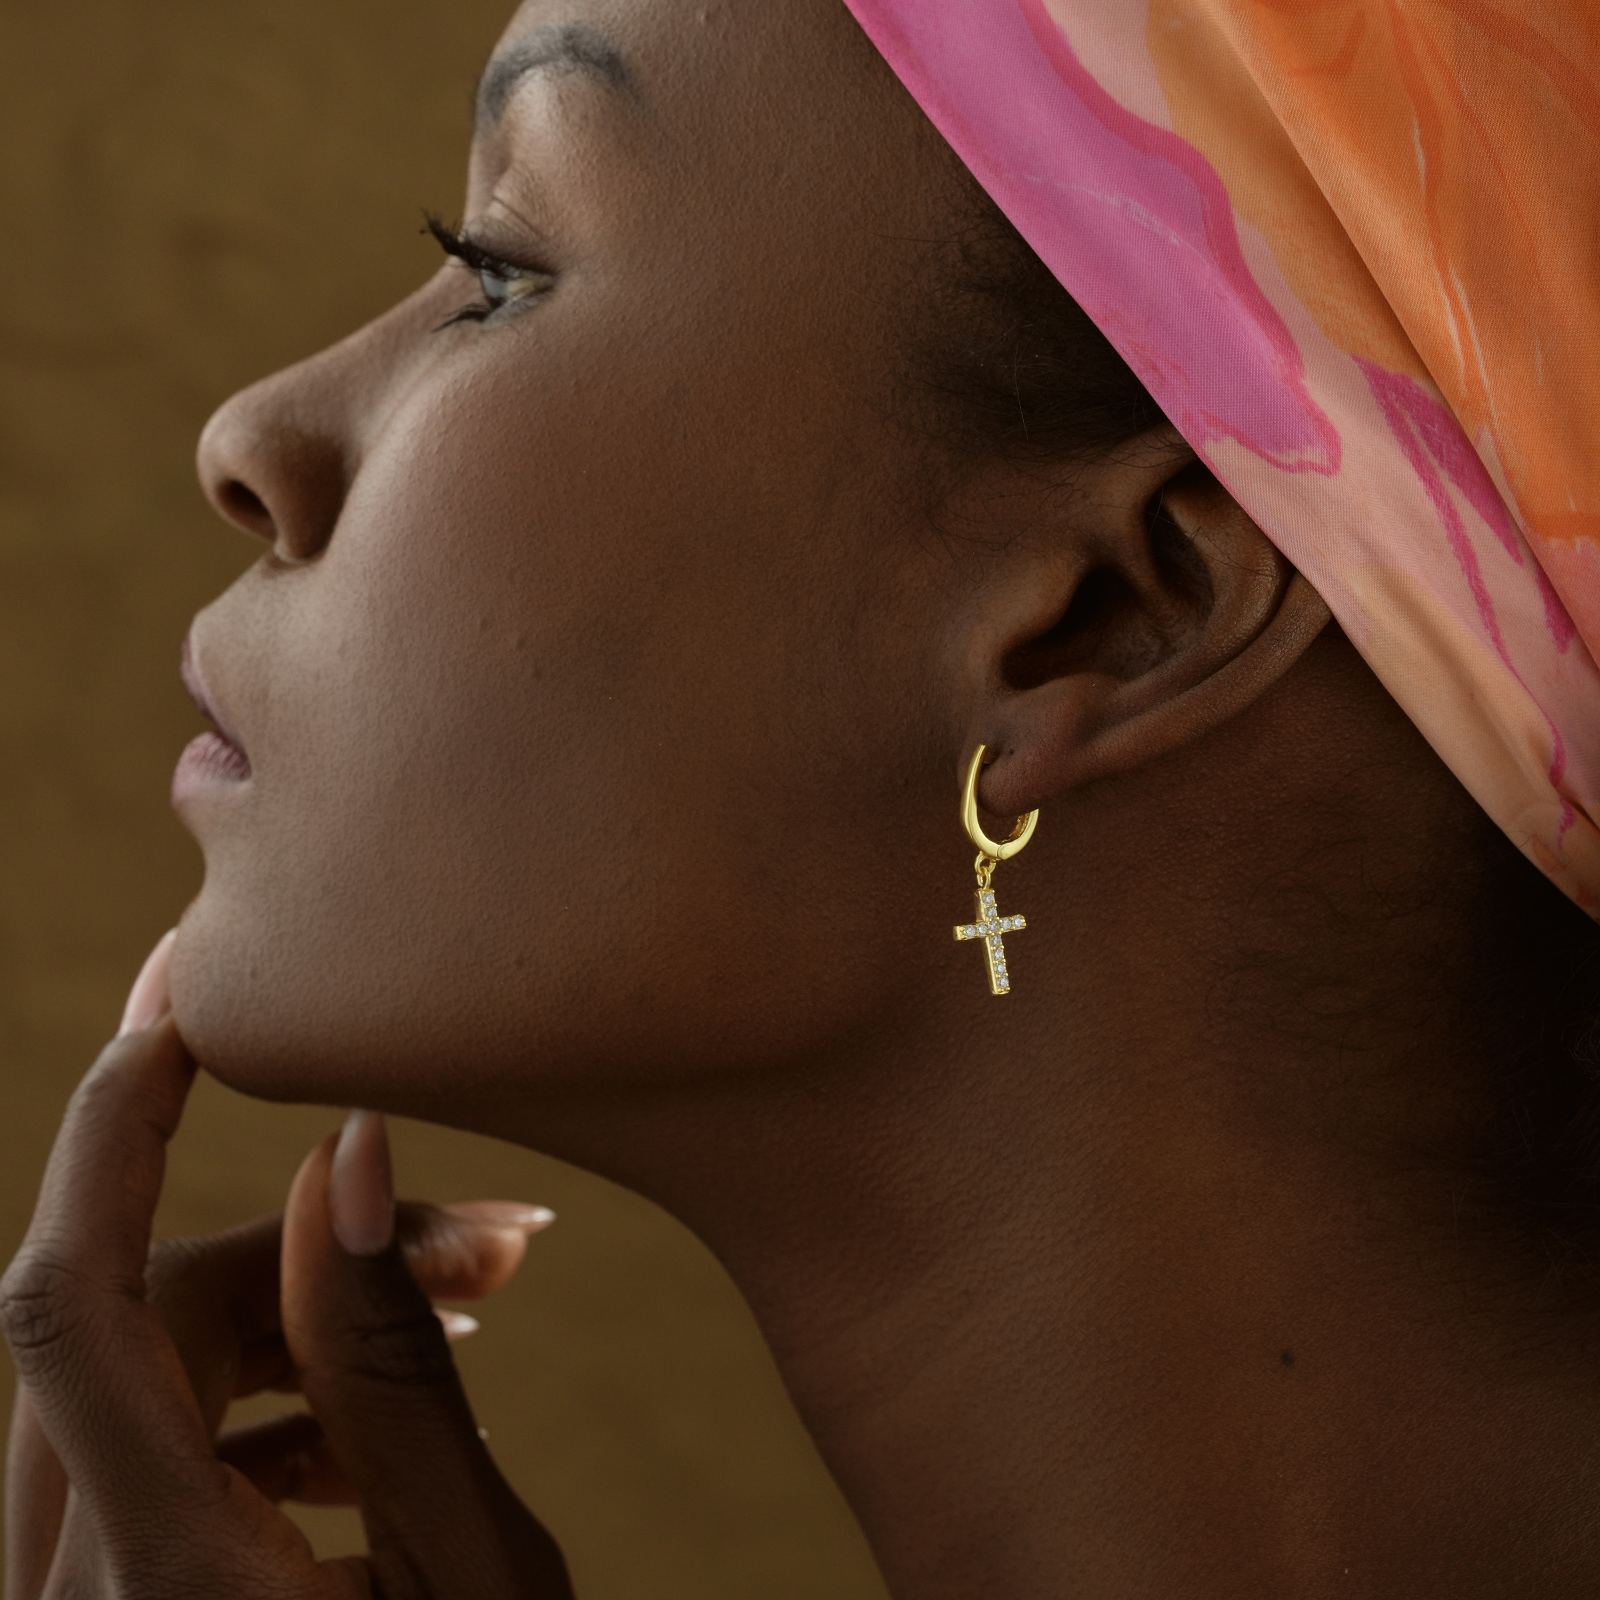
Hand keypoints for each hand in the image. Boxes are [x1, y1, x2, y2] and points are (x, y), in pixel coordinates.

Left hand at [2, 928, 575, 1596]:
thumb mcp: (473, 1577)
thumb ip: (395, 1367)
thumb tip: (346, 1149)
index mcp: (155, 1594)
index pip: (74, 1296)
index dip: (113, 1120)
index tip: (187, 988)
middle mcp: (65, 1597)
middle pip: (141, 1315)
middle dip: (316, 1248)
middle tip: (504, 1248)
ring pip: (141, 1368)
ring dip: (299, 1315)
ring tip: (475, 1313)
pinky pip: (144, 1440)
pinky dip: (263, 1393)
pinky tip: (376, 1421)